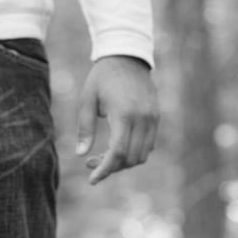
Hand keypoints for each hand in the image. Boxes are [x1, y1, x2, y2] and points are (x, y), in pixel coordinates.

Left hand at [76, 55, 158, 185]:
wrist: (127, 57)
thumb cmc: (102, 78)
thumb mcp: (87, 100)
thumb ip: (85, 128)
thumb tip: (81, 154)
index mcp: (124, 114)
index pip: (119, 152)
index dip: (105, 170)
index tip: (92, 180)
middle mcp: (142, 118)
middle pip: (131, 158)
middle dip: (111, 167)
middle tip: (91, 163)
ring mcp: (152, 118)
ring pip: (142, 155)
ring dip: (123, 162)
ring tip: (103, 155)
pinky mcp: (156, 117)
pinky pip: (148, 145)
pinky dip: (133, 153)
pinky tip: (117, 146)